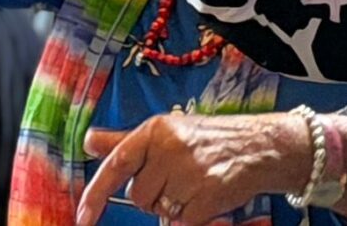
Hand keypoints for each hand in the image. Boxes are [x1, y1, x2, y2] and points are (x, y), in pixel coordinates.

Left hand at [75, 113, 312, 225]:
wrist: (262, 146)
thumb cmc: (213, 139)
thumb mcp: (169, 131)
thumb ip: (127, 141)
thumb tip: (89, 141)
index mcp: (156, 130)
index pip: (116, 163)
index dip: (95, 193)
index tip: (83, 217)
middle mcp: (170, 148)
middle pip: (139, 195)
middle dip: (155, 195)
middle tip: (180, 179)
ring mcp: (189, 172)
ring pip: (159, 210)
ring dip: (174, 207)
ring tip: (196, 186)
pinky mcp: (206, 195)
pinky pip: (182, 222)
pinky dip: (193, 217)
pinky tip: (208, 200)